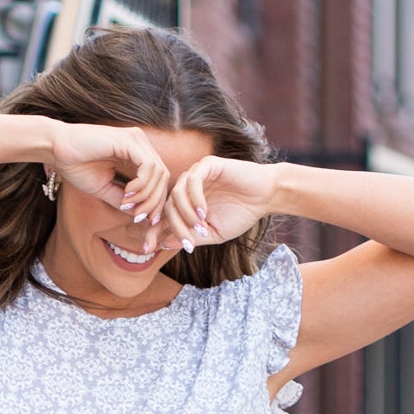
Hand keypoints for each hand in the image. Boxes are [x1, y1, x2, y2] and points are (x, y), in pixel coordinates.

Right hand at [43, 121, 173, 221]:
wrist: (57, 150)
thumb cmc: (77, 166)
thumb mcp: (106, 190)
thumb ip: (125, 200)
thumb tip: (142, 216)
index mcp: (136, 154)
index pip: (158, 179)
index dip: (155, 202)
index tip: (142, 220)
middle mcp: (140, 144)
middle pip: (163, 177)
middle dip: (154, 202)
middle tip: (138, 217)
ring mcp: (136, 140)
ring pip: (159, 173)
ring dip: (146, 196)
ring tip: (128, 204)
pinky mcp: (129, 140)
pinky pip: (149, 166)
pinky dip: (142, 185)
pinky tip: (128, 193)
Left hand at [162, 156, 280, 251]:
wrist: (265, 196)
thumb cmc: (241, 214)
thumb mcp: (213, 234)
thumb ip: (190, 237)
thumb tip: (164, 244)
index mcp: (186, 204)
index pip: (163, 217)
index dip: (153, 232)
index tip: (148, 249)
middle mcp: (187, 188)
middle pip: (167, 206)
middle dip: (174, 227)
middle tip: (188, 243)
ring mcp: (196, 174)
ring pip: (177, 193)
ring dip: (186, 214)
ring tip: (201, 226)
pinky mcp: (208, 164)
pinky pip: (193, 180)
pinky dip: (195, 198)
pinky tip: (204, 212)